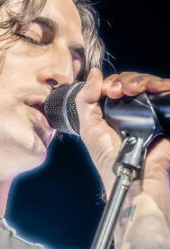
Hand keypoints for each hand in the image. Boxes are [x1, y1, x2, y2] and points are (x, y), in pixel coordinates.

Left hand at [75, 68, 169, 198]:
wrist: (133, 175)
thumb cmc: (110, 158)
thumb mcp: (89, 127)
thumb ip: (86, 100)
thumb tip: (94, 74)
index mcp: (113, 112)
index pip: (116, 85)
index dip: (112, 82)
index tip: (109, 90)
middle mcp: (133, 110)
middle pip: (133, 80)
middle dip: (126, 80)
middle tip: (120, 91)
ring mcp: (150, 112)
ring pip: (150, 83)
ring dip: (141, 80)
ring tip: (134, 90)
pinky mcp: (165, 115)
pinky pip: (166, 93)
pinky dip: (162, 86)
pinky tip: (154, 88)